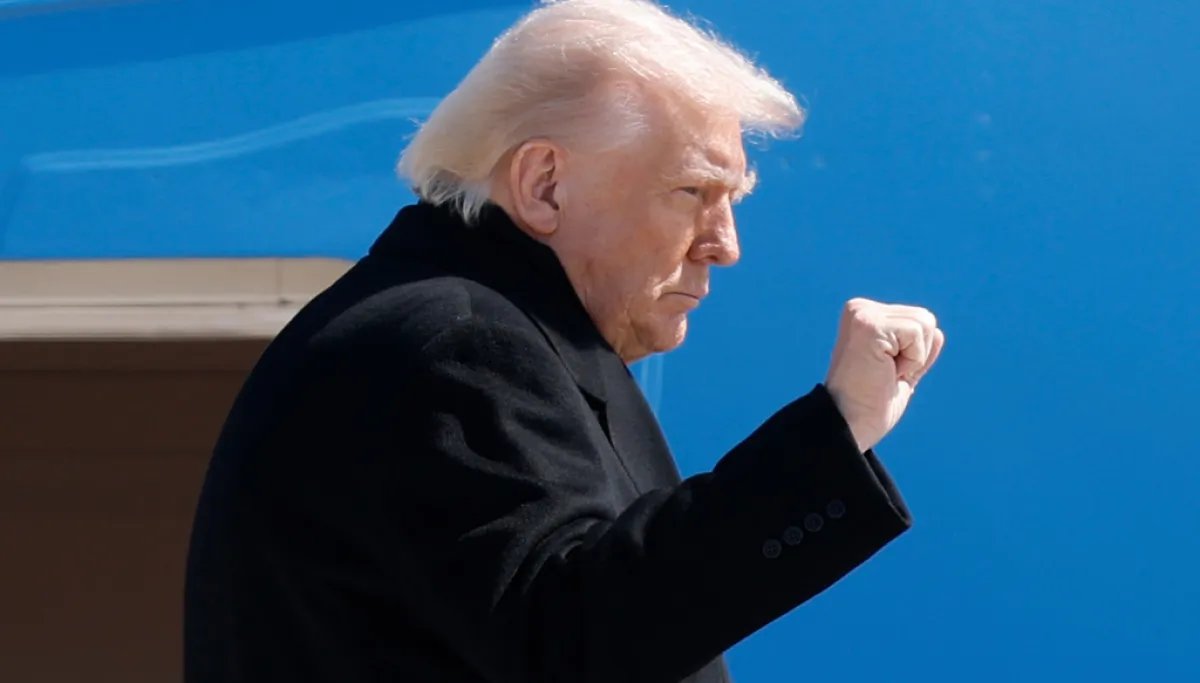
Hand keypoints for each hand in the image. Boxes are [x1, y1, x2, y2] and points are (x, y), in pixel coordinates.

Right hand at [824, 298, 944, 452]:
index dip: (915, 355)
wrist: (850, 424)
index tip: (886, 373)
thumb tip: (937, 333)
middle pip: (925, 319)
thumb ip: (915, 350)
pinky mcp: (868, 325)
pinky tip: (885, 371)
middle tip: (886, 374)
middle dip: (917, 354)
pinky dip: (911, 360)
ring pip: (925, 323)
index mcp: (864, 317)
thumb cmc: (871, 404)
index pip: (918, 322)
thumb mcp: (900, 372)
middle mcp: (860, 309)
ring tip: (884, 372)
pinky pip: (917, 333)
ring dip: (913, 358)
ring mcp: (863, 314)